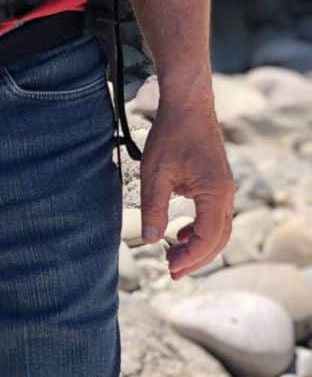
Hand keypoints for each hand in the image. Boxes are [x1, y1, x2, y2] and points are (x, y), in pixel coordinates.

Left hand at [138, 99, 233, 279]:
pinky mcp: (217, 183)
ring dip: (198, 245)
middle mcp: (226, 194)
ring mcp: (224, 188)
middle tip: (171, 272)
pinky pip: (214, 216)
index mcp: (215, 194)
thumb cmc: (171, 134)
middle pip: (218, 239)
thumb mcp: (155, 173)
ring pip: (218, 229)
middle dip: (195, 259)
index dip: (190, 257)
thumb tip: (150, 239)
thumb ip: (153, 208)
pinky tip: (180, 232)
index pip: (208, 238)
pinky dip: (199, 229)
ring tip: (174, 256)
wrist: (187, 104)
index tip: (169, 266)